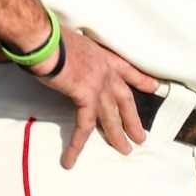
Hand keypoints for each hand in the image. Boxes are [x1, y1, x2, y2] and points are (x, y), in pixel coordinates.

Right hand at [29, 29, 162, 167]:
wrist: (42, 38)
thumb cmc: (46, 37)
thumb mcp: (66, 45)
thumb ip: (66, 57)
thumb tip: (49, 63)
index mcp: (100, 55)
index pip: (126, 70)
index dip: (140, 79)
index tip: (153, 88)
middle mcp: (104, 68)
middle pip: (124, 99)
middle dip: (132, 119)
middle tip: (141, 136)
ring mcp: (98, 82)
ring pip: (111, 115)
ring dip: (117, 135)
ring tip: (125, 150)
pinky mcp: (86, 95)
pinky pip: (85, 125)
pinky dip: (77, 144)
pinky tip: (71, 158)